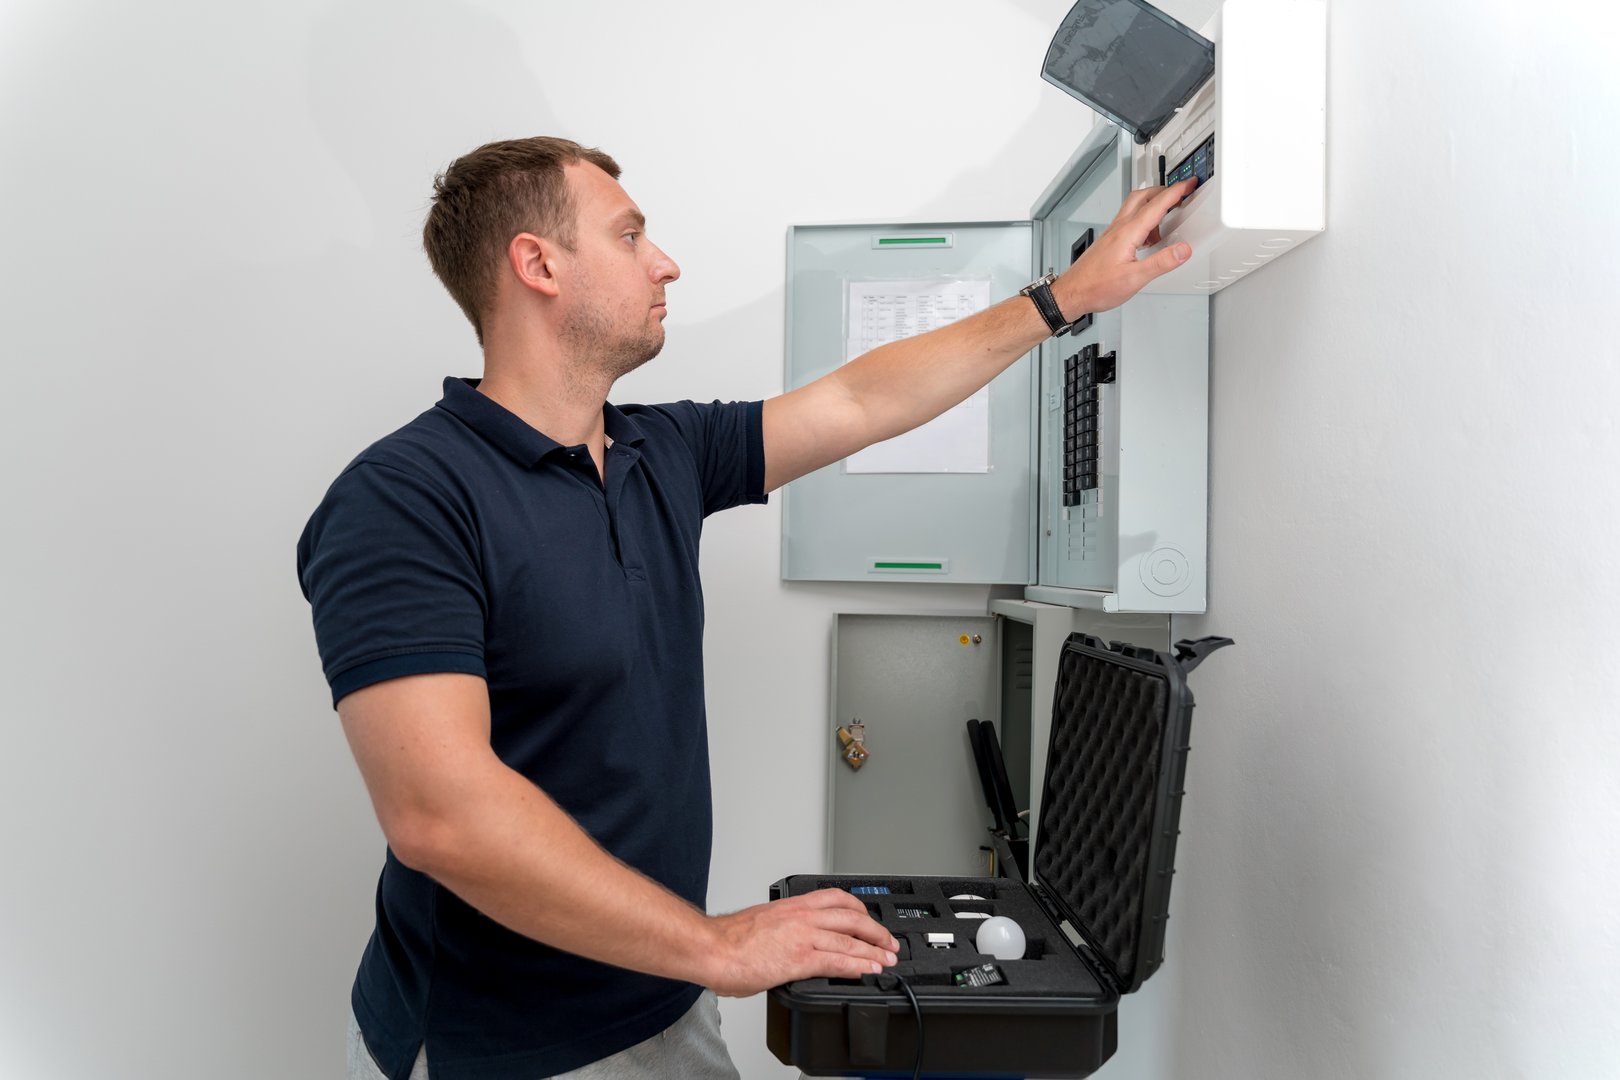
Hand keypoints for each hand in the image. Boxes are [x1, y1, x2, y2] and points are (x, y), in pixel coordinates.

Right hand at [701, 888, 900, 996]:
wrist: (712, 948)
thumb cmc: (729, 939)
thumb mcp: (763, 922)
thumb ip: (783, 928)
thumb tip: (789, 941)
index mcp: (794, 906)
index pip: (837, 899)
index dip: (860, 910)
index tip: (870, 920)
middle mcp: (802, 916)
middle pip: (853, 917)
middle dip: (876, 931)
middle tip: (889, 942)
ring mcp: (803, 936)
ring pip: (850, 940)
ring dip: (874, 951)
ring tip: (887, 960)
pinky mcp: (800, 959)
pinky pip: (838, 961)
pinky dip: (858, 966)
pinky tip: (868, 971)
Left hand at [1056, 178, 1196, 316]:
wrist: (1072, 293)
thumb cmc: (1096, 287)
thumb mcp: (1135, 279)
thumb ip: (1161, 263)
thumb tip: (1183, 250)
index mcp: (1128, 232)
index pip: (1157, 204)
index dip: (1176, 191)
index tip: (1189, 183)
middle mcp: (1119, 228)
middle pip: (1143, 196)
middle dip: (1164, 190)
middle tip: (1180, 192)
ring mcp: (1113, 232)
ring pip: (1134, 206)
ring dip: (1153, 203)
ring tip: (1168, 217)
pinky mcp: (1110, 240)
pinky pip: (1129, 220)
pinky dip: (1143, 219)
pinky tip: (1149, 236)